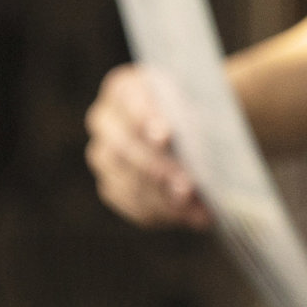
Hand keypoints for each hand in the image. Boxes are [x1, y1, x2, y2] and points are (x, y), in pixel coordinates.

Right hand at [85, 65, 211, 228]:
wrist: (198, 126)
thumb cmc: (200, 107)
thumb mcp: (202, 99)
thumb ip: (196, 115)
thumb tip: (199, 149)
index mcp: (123, 89)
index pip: (127, 101)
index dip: (144, 118)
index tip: (166, 135)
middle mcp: (105, 122)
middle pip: (122, 148)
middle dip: (157, 168)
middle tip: (187, 184)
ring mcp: (105, 158)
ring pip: (126, 182)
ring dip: (163, 197)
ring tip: (195, 205)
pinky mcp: (114, 187)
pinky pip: (134, 205)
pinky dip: (165, 213)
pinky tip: (194, 216)